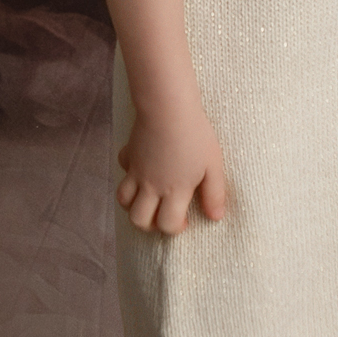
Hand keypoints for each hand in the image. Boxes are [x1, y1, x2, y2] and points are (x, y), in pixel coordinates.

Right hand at [117, 102, 226, 234]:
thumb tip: (216, 217)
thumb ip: (214, 193)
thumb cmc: (194, 135)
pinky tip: (141, 167)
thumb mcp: (213, 165)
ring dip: (133, 205)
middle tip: (163, 214)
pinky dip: (128, 173)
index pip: (167, 225)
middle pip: (138, 220)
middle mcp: (151, 186)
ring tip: (149, 199)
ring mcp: (136, 170)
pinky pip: (122, 169)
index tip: (184, 219)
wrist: (167, 107)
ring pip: (122, 200)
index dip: (175, 229)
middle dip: (149, 225)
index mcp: (174, 191)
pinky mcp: (129, 153)